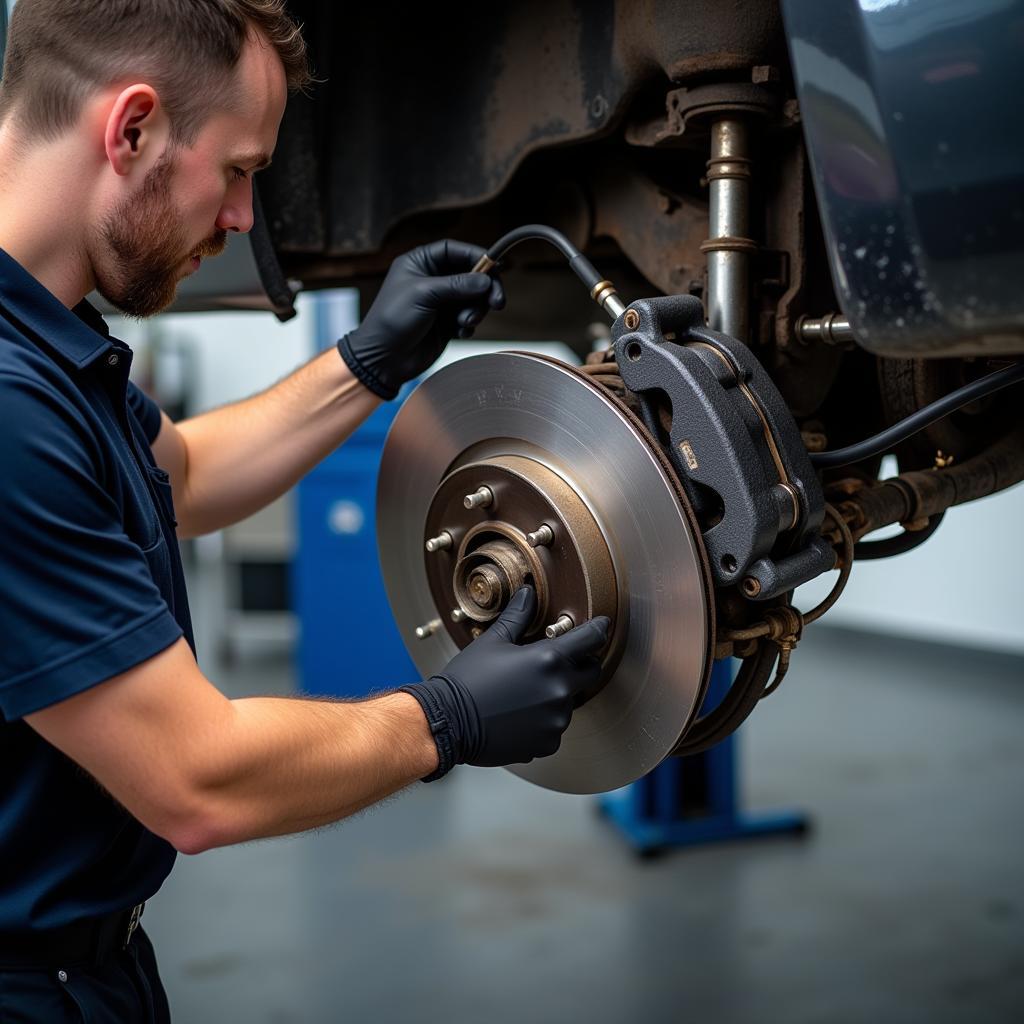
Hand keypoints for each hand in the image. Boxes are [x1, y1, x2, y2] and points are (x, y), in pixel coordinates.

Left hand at [337, 239, 504, 399]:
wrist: (385, 359)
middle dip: (485, 288)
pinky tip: (459, 332)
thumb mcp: (424, 295)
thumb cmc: (392, 321)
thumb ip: (456, 285)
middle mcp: (432, 280)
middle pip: (470, 274)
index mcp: (420, 263)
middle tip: (497, 302)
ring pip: (473, 297)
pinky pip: (470, 317)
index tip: (496, 266)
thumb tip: (486, 280)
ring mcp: (441, 302)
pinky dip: (469, 324)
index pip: (454, 250)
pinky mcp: (447, 322)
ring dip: (476, 309)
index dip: (476, 256)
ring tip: (465, 321)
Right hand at [401, 587, 609, 778]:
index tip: (602, 625)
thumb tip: (528, 592)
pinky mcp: (548, 743)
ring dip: (557, 694)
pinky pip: (555, 727)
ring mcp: (556, 720)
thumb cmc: (468, 680)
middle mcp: (559, 690)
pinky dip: (544, 721)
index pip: (591, 640)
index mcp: (549, 659)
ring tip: (525, 693)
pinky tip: (519, 715)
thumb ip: (518, 617)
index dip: (599, 629)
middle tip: (559, 661)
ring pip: (570, 701)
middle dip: (581, 664)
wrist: (448, 722)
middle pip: (590, 672)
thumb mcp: (493, 641)